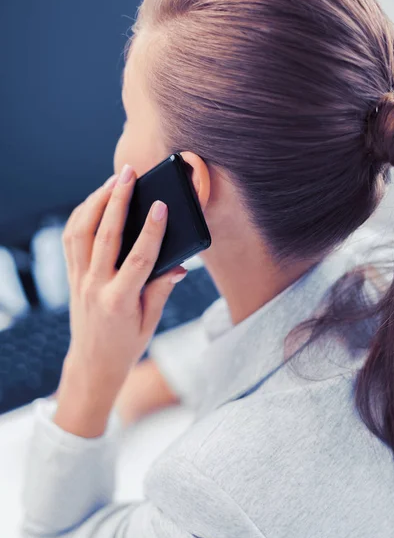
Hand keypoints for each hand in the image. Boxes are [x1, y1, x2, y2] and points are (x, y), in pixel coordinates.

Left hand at [54, 165, 186, 436]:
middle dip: (118, 200)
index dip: (152, 231)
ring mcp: (79, 280)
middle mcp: (95, 287)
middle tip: (129, 174)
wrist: (92, 363)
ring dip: (96, 202)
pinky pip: (71, 239)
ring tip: (113, 181)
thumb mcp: (150, 322)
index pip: (139, 259)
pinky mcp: (71, 276)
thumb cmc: (126, 345)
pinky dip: (81, 215)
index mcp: (119, 301)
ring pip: (81, 231)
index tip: (162, 206)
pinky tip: (95, 202)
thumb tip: (178, 266)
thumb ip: (161, 290)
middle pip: (105, 236)